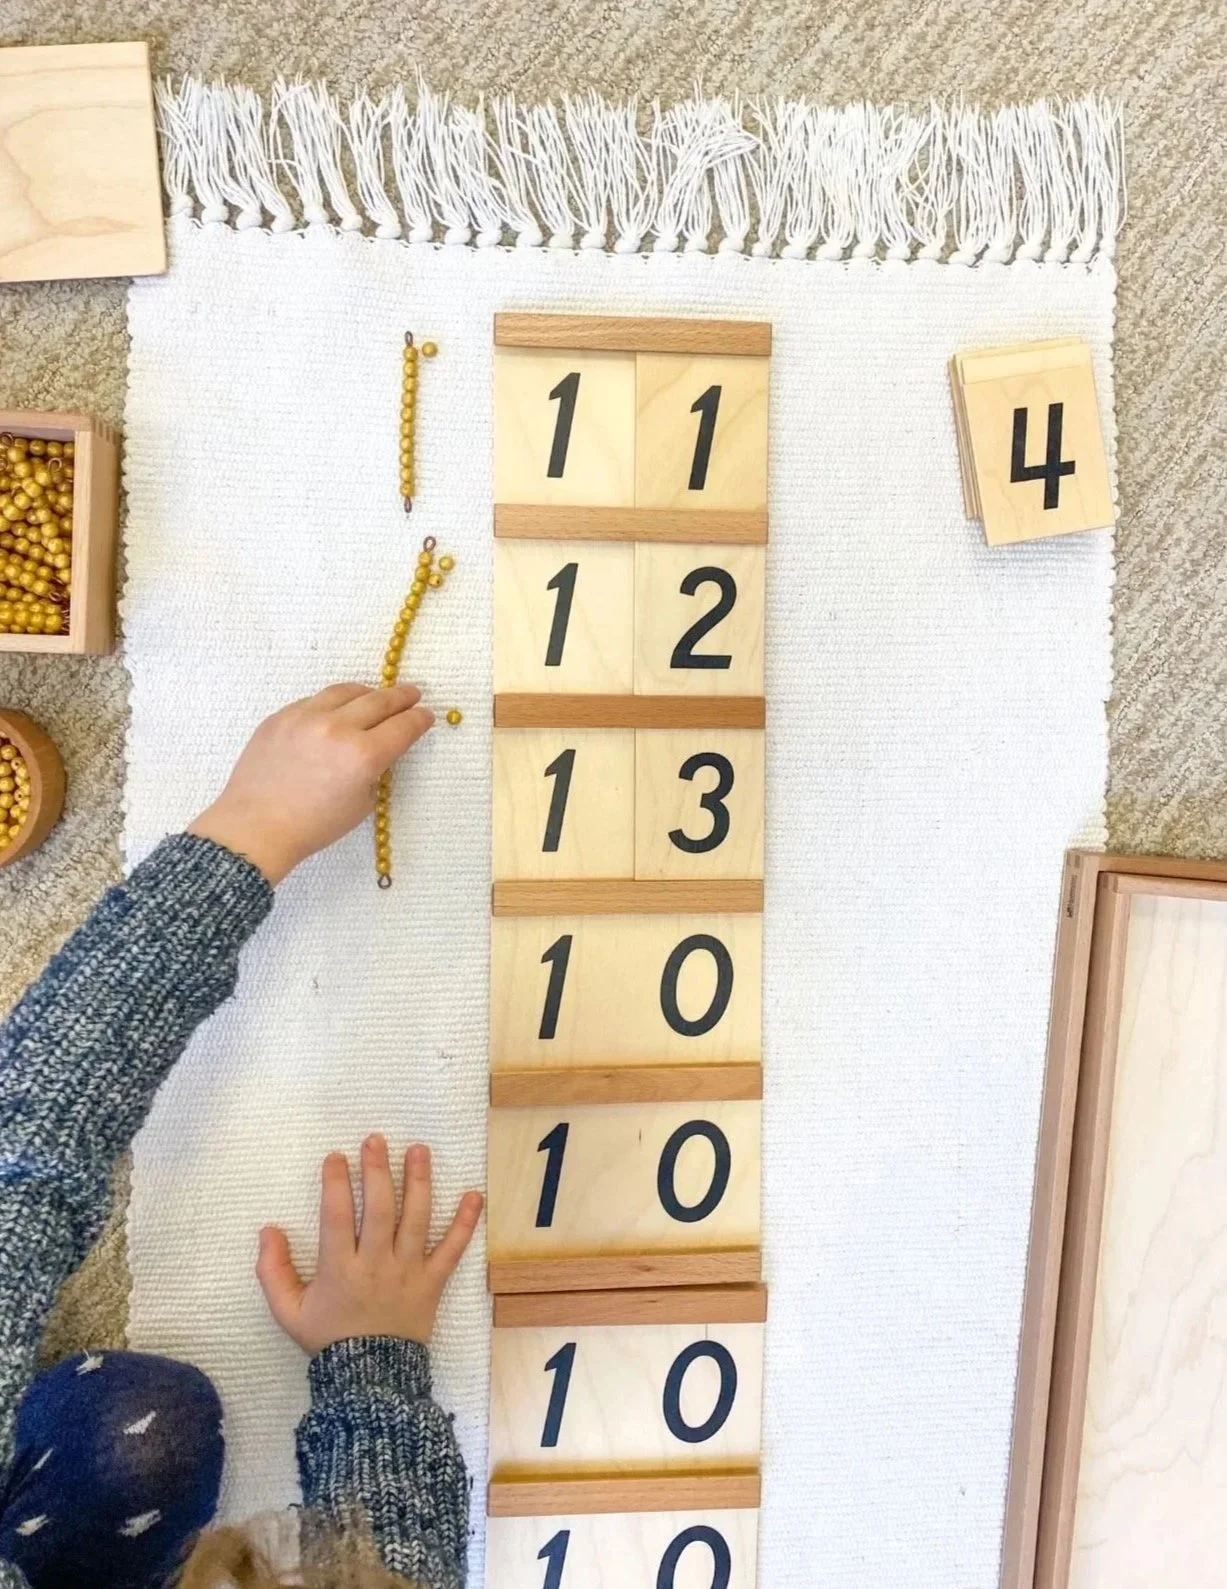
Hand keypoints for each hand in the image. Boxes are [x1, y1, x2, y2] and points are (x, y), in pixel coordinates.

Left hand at [187, 683, 433, 883]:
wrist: (256, 827)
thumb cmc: (313, 826)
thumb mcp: (362, 803)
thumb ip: (376, 770)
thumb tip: (380, 748)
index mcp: (363, 755)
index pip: (403, 727)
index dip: (420, 719)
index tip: (426, 715)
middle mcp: (337, 728)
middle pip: (380, 701)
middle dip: (401, 697)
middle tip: (412, 693)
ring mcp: (305, 717)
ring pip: (346, 691)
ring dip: (367, 692)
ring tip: (376, 696)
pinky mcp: (281, 716)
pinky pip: (314, 700)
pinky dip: (333, 703)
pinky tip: (337, 711)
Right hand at [256, 1136, 483, 1354]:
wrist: (369, 1379)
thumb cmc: (328, 1338)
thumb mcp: (288, 1312)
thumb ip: (273, 1271)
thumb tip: (268, 1230)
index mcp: (340, 1270)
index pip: (337, 1216)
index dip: (336, 1183)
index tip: (336, 1157)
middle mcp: (376, 1264)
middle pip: (380, 1209)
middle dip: (377, 1171)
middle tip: (376, 1140)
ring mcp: (408, 1271)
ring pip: (416, 1220)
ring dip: (419, 1182)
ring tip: (419, 1150)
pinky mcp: (432, 1282)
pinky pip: (452, 1250)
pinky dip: (465, 1223)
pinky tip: (474, 1195)